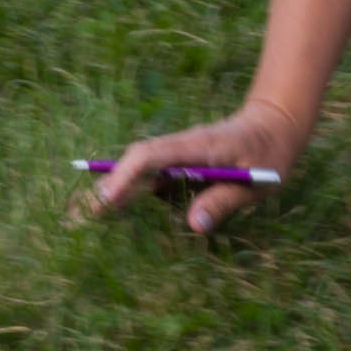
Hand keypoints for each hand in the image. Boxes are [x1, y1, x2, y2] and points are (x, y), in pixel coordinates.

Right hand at [84, 103, 300, 234]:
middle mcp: (180, 148)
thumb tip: (192, 227)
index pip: (151, 156)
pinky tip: (115, 216)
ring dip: (112, 192)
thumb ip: (224, 200)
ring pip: (138, 171)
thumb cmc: (270, 153)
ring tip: (81, 220)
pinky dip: (131, 194)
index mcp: (196, 146)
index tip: (106, 200)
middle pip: (133, 163)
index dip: (125, 176)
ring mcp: (179, 156)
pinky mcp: (181, 165)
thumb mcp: (255, 181)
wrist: (277, 123)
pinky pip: (151, 179)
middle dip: (104, 187)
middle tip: (73, 218)